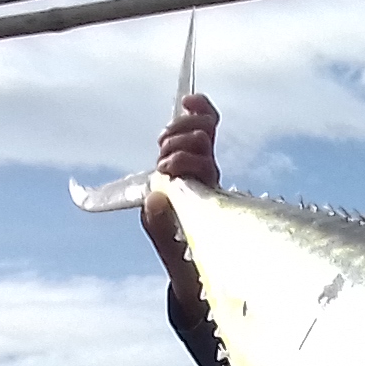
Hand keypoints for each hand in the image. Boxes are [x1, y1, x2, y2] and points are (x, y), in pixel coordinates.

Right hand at [146, 94, 218, 293]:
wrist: (199, 265)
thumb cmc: (190, 261)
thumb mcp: (172, 251)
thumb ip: (162, 228)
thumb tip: (155, 196)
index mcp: (206, 199)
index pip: (202, 166)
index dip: (182, 160)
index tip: (165, 166)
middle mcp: (209, 178)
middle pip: (202, 143)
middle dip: (176, 145)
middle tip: (161, 157)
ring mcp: (204, 164)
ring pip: (203, 130)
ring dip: (179, 130)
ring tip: (163, 143)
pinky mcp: (197, 154)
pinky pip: (206, 124)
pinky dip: (198, 110)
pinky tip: (188, 100)